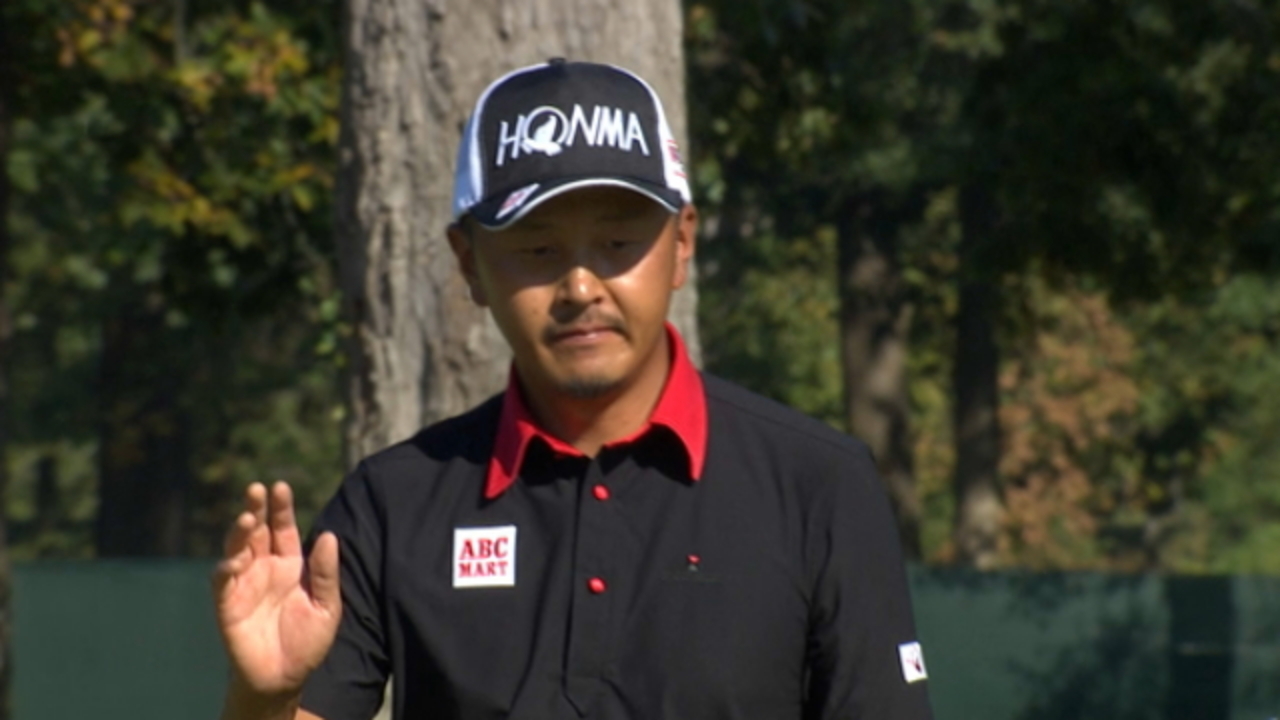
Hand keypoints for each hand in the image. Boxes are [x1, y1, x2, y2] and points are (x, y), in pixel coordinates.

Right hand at [213, 481, 341, 696]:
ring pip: (236, 549)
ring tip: (248, 518)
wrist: (285, 677)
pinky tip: (234, 559)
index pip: (283, 528)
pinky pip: (222, 582)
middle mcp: (264, 568)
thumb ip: (325, 573)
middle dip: (255, 508)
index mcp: (289, 564)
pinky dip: (225, 568)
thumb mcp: (327, 607)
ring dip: (239, 532)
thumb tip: (329, 535)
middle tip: (256, 489)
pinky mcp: (227, 605)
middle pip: (256, 531)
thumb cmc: (308, 642)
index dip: (281, 508)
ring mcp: (244, 584)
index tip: (281, 486)